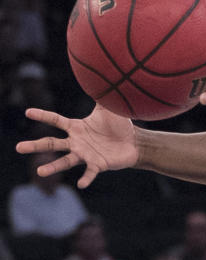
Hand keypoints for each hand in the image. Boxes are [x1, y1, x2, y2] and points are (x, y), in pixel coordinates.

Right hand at [17, 106, 137, 189]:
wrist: (133, 142)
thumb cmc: (119, 125)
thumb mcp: (107, 108)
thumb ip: (100, 94)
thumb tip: (96, 75)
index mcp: (76, 127)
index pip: (56, 120)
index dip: (43, 115)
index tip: (28, 112)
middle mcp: (76, 142)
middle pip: (51, 143)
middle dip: (35, 145)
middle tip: (18, 148)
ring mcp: (85, 155)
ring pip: (65, 161)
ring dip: (53, 167)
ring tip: (39, 172)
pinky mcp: (97, 165)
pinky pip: (89, 172)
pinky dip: (85, 178)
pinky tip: (81, 184)